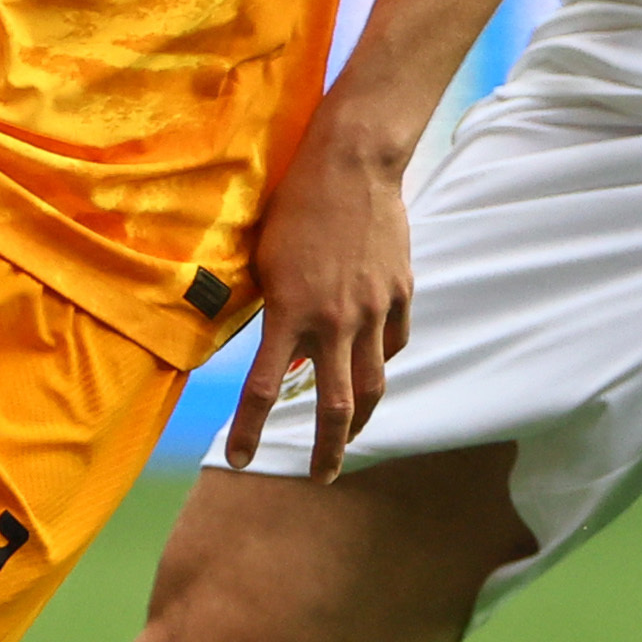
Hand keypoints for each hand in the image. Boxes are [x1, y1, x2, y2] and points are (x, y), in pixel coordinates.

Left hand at [219, 115, 410, 479]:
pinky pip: (393, 343)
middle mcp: (336, 320)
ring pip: (373, 384)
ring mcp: (373, 309)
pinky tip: (371, 367)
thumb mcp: (266, 260)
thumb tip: (289, 356)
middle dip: (327, 451)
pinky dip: (380, 362)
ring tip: (348, 437)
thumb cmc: (294, 205)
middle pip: (337, 406)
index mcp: (291, 311)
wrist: (352, 163)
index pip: (266, 387)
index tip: (240, 462)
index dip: (251, 431)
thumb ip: (275, 312)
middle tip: (319, 478)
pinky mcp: (400, 292)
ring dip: (359, 420)